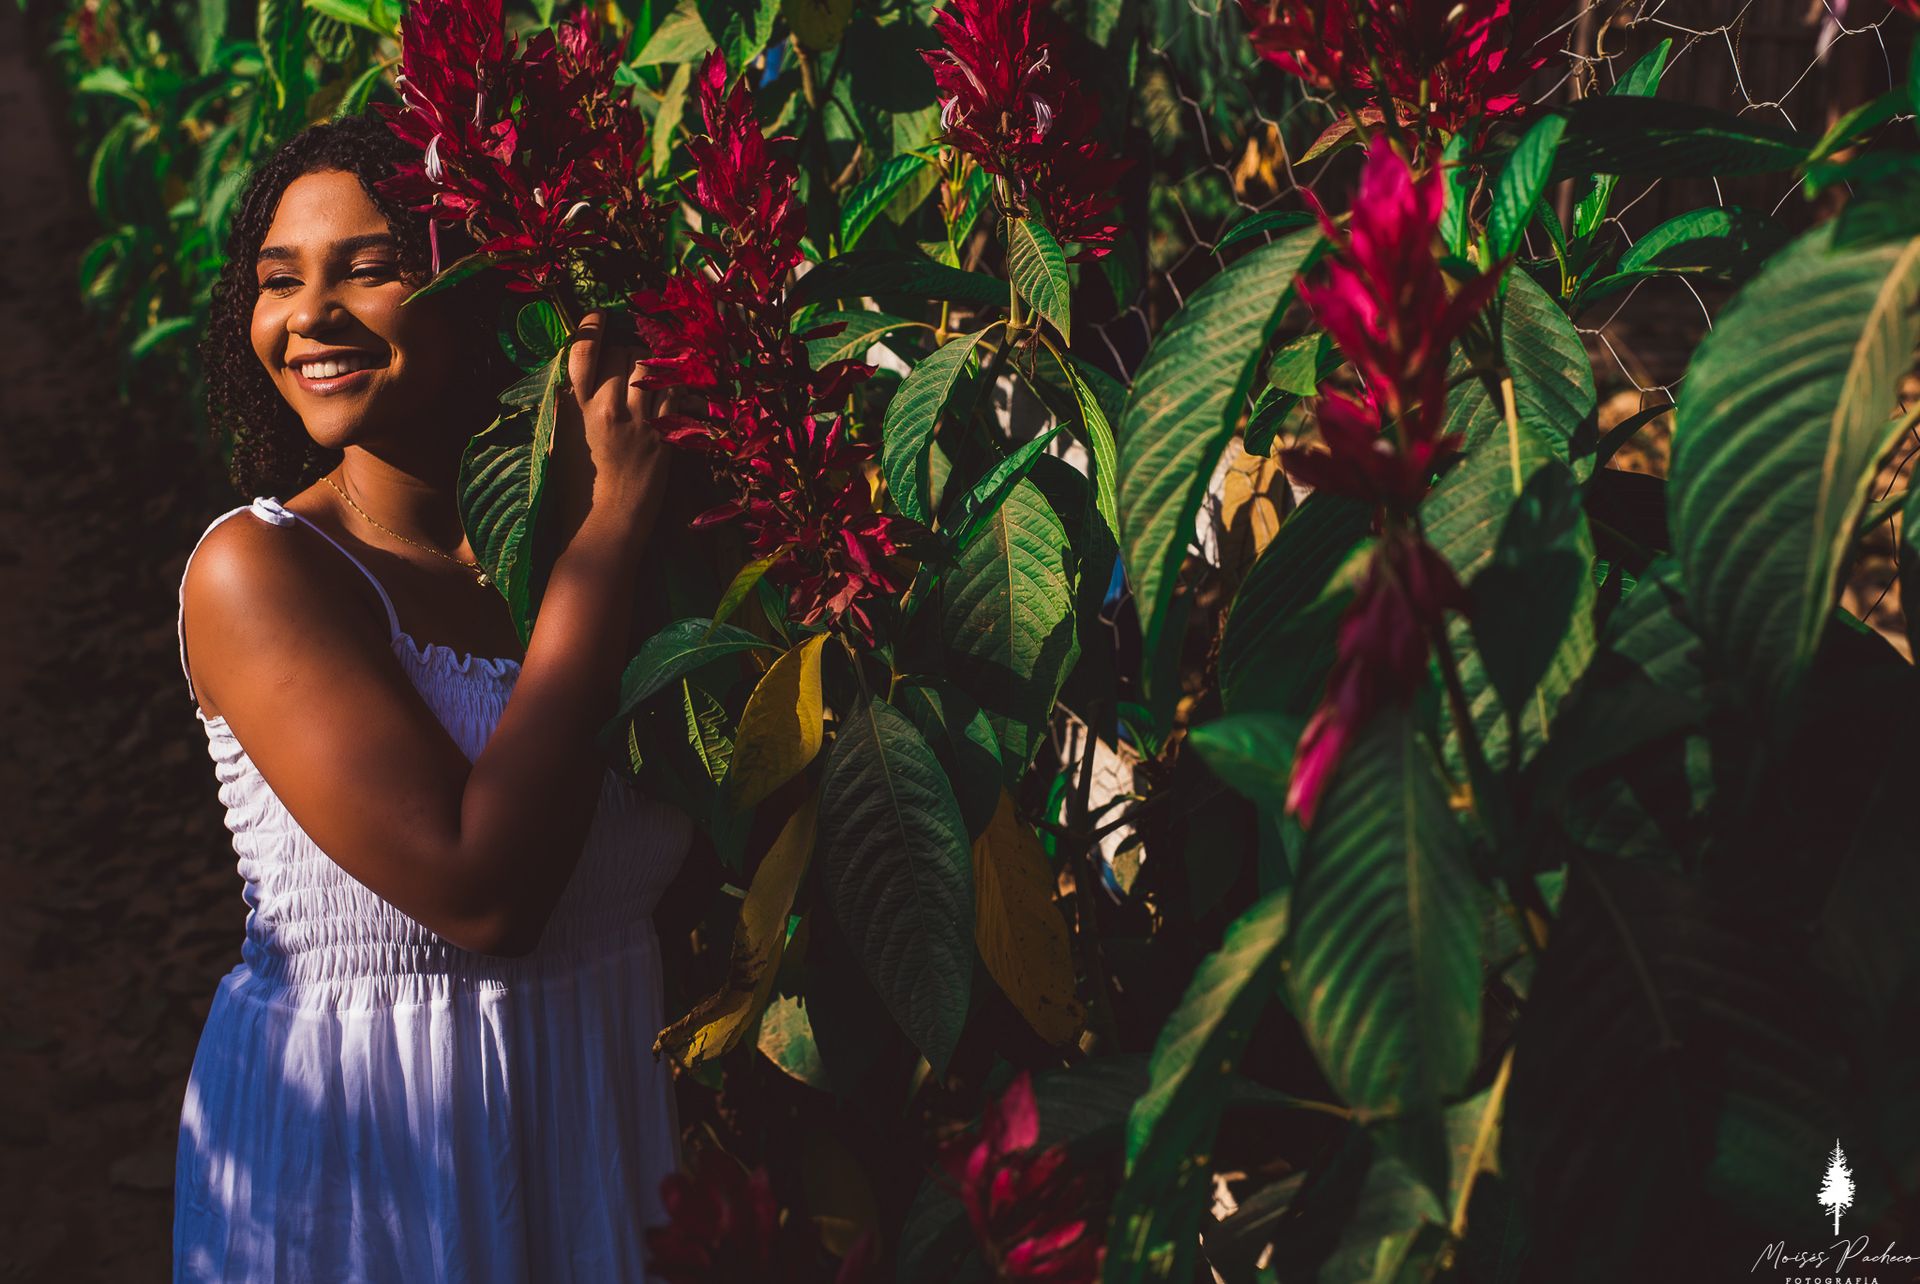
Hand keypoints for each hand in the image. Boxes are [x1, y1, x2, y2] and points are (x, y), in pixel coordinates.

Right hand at [548, 310, 669, 546]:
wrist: (606, 526)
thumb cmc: (575, 489)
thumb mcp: (558, 440)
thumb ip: (567, 405)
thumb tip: (577, 376)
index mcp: (574, 407)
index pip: (583, 351)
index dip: (592, 326)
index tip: (599, 317)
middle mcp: (607, 407)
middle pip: (622, 353)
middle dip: (626, 352)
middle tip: (627, 363)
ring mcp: (639, 421)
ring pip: (651, 369)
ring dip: (652, 365)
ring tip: (649, 375)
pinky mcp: (664, 436)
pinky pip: (676, 394)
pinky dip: (677, 386)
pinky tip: (675, 390)